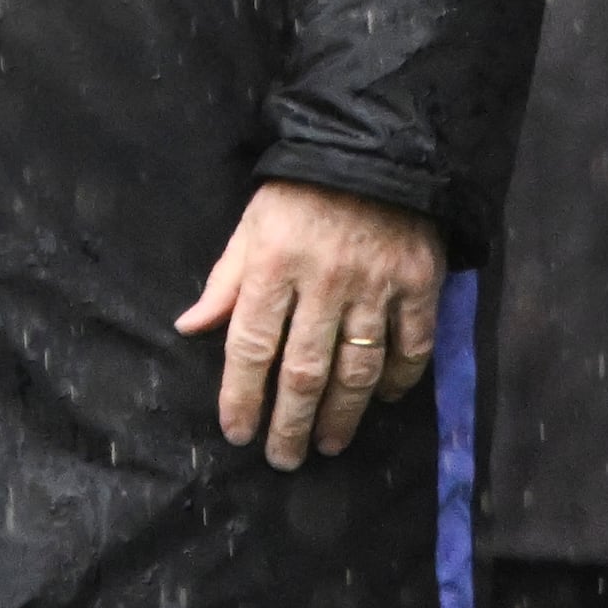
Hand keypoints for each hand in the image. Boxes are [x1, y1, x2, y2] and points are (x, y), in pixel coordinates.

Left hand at [177, 184, 443, 472]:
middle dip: (290, 424)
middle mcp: (323, 282)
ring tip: (329, 445)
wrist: (375, 148)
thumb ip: (224, 282)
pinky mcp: (418, 284)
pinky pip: (411, 346)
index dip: (241, 396)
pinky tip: (384, 400)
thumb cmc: (300, 192)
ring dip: (342, 417)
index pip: (250, 346)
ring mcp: (375, 286)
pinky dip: (399, 379)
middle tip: (283, 459)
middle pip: (303, 371)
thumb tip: (189, 327)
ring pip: (356, 370)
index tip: (238, 433)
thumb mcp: (251, 227)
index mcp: (273, 266)